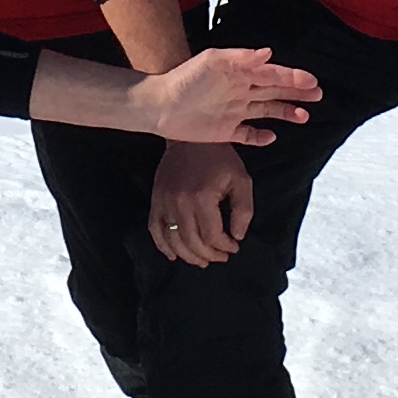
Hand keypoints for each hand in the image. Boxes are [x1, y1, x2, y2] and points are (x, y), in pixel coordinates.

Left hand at [139, 47, 316, 147]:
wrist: (159, 105)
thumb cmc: (184, 80)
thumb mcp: (212, 61)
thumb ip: (241, 57)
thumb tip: (269, 52)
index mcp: (239, 72)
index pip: (272, 74)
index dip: (293, 77)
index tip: (312, 81)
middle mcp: (239, 91)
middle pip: (275, 90)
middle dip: (297, 92)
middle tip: (318, 95)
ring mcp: (233, 111)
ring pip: (267, 111)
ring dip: (286, 112)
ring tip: (304, 116)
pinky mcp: (224, 131)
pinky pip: (248, 135)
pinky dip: (260, 137)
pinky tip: (272, 136)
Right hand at [147, 138, 253, 265]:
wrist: (190, 137)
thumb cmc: (219, 157)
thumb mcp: (241, 179)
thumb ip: (243, 210)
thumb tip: (237, 236)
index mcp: (202, 197)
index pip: (212, 235)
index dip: (225, 247)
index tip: (234, 247)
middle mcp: (180, 203)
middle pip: (192, 243)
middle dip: (209, 255)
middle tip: (221, 258)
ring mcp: (164, 202)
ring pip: (173, 241)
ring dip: (188, 256)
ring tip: (202, 261)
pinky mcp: (155, 199)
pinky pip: (154, 229)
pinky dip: (163, 246)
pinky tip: (174, 255)